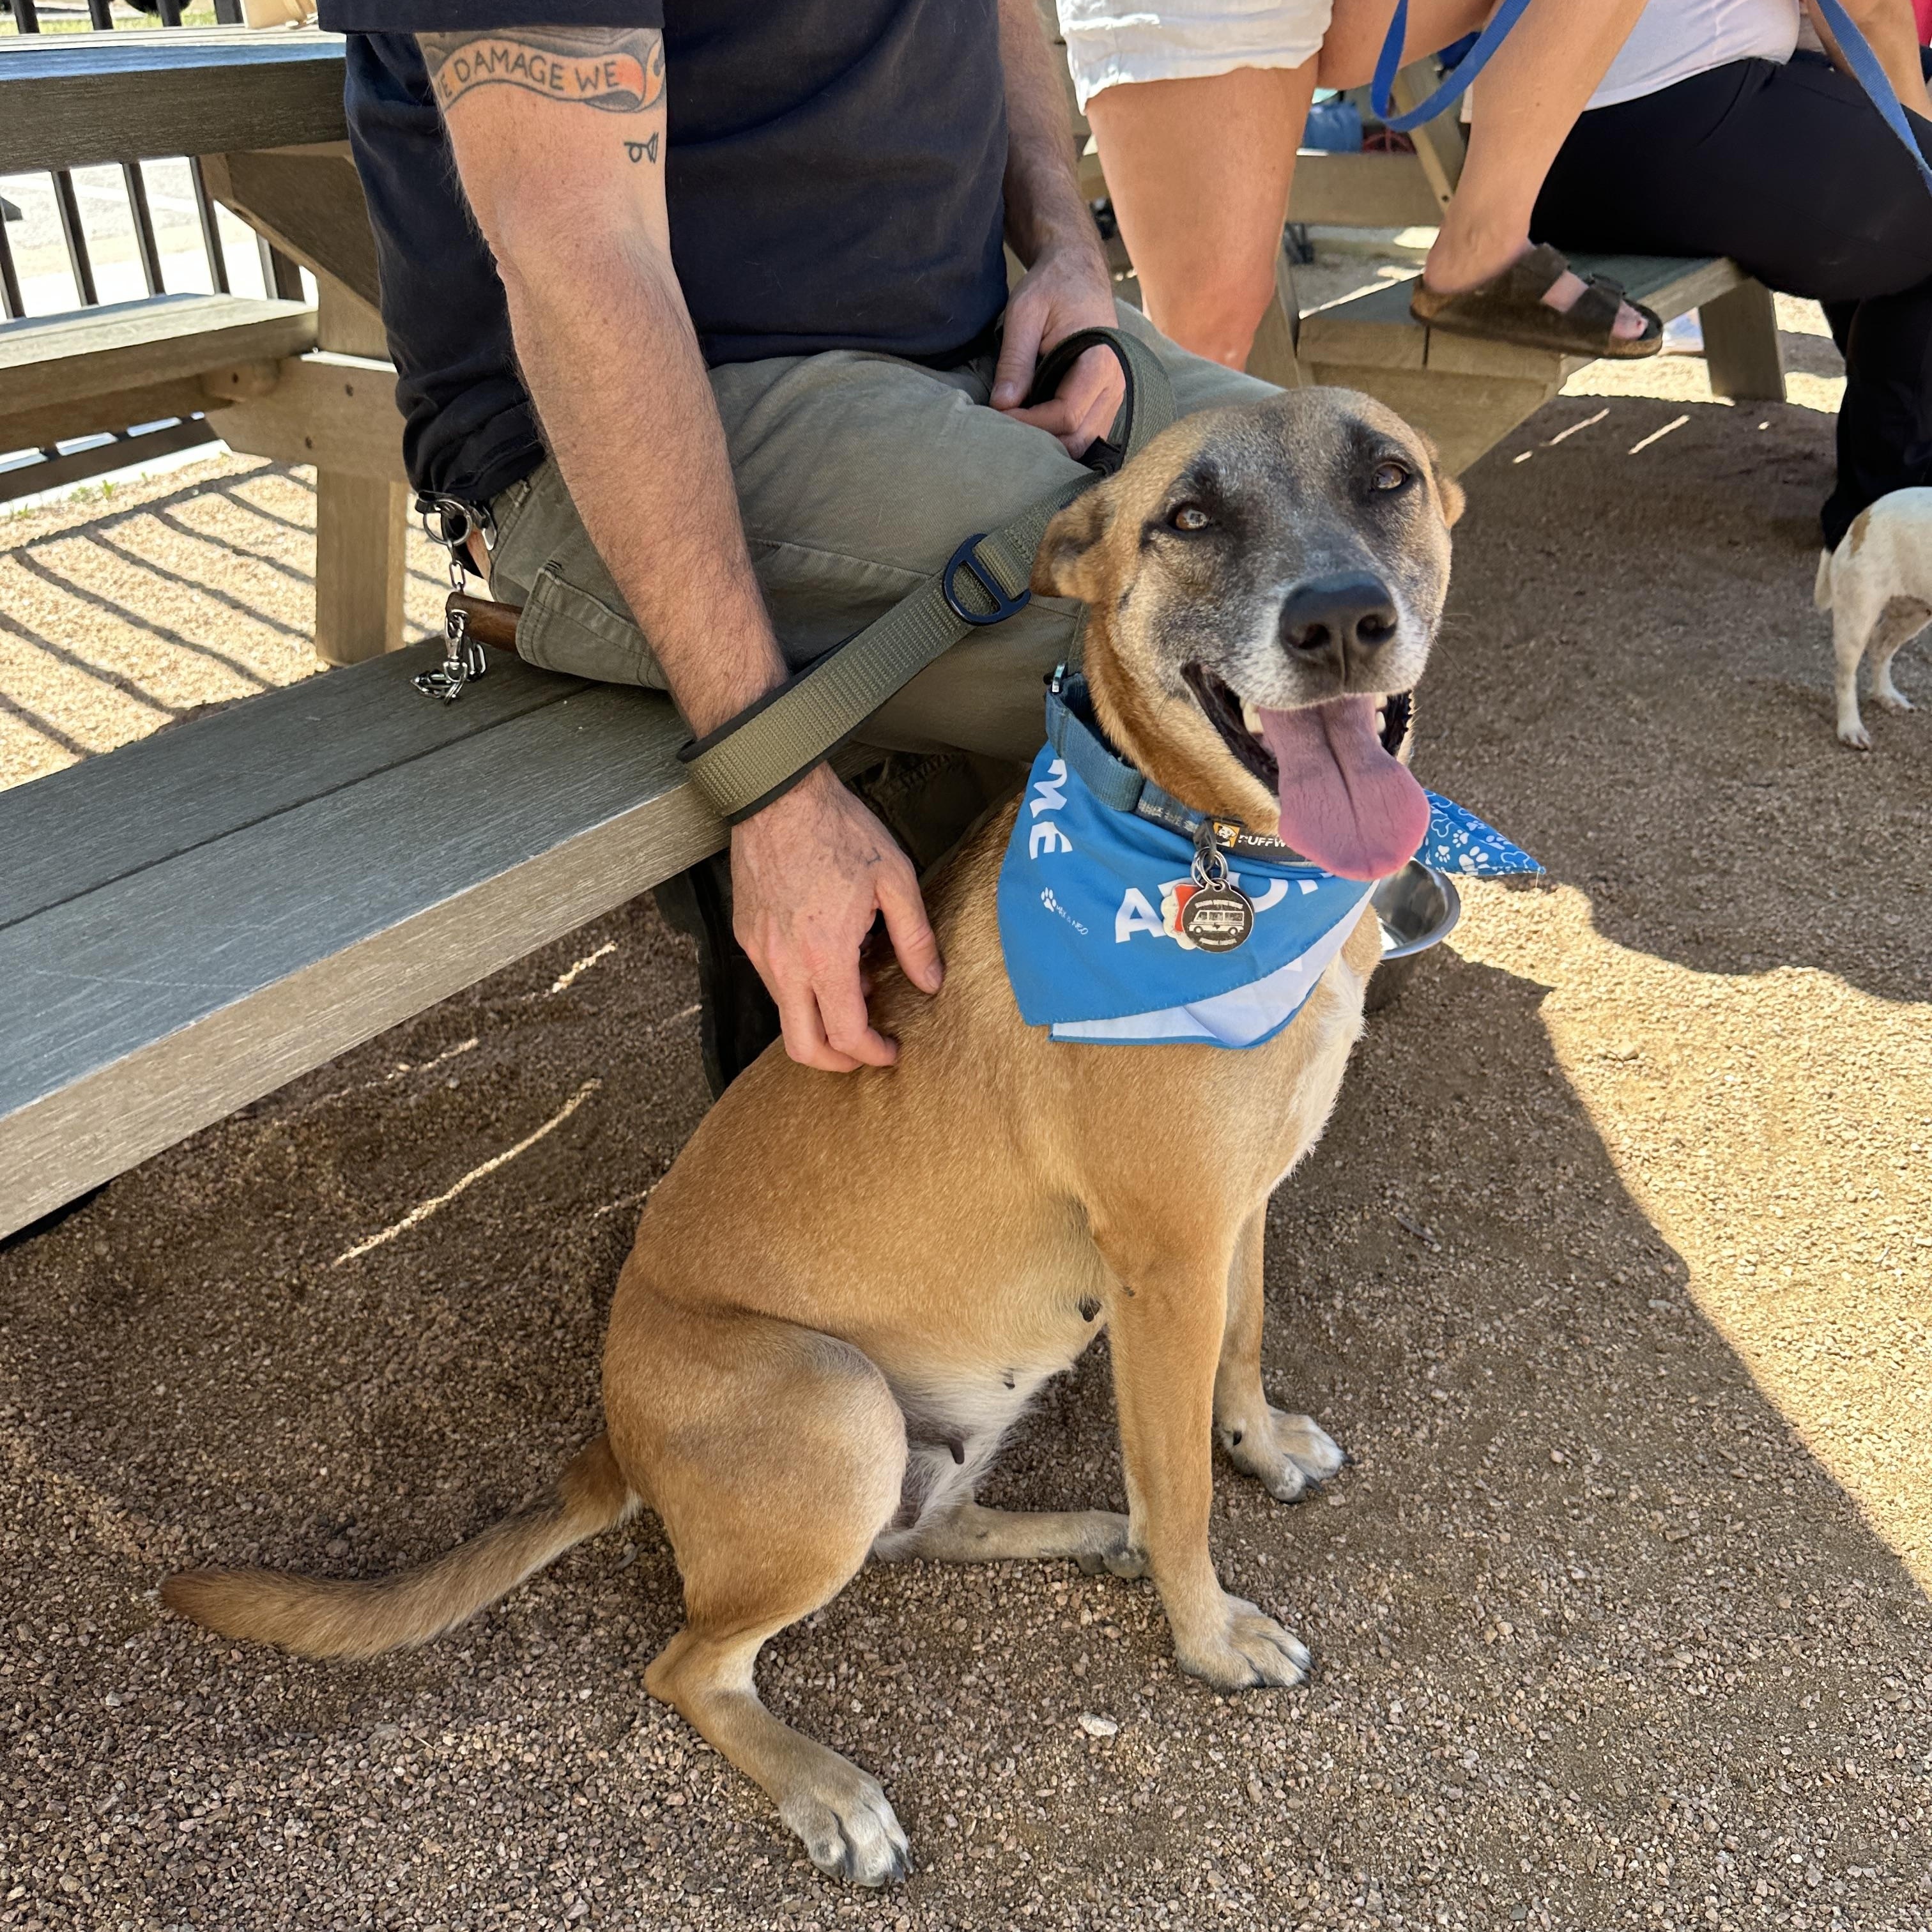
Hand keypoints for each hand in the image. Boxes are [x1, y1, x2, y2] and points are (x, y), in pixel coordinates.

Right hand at [729, 764, 943, 1072]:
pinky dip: (800, 986)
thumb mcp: (895, 880)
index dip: (873, 1054)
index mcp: (825, 956)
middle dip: (836, 1061)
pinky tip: (827, 955)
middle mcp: (784, 963)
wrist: (778, 793)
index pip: (846, 1034)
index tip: (891, 1050)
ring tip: (854, 984)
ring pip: (785, 1012)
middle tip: (865, 1049)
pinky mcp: (745, 933)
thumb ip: (915, 939)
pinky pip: (772, 979)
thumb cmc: (838, 830)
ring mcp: (758, 950)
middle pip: (801, 1046)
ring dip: (820, 1015)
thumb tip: (930, 982)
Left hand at [990, 240, 1125, 456]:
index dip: (1029, 423)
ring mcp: (1115, 395)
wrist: (1078, 272)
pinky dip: (1060, 436)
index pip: (1065, 414)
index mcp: (1099, 360)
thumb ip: (1015, 360)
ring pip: (1084, 442)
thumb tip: (1001, 405)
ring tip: (1019, 427)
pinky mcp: (1107, 400)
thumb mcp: (1024, 314)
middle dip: (1039, 440)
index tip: (999, 414)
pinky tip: (1036, 424)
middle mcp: (1115, 383)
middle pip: (1077, 438)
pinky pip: (1087, 432)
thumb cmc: (1052, 286)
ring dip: (1050, 442)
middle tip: (1005, 427)